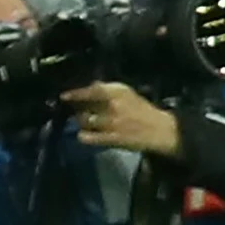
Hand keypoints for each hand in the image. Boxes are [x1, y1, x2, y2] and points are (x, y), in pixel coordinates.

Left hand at [64, 80, 183, 154]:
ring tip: (82, 122)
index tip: (64, 96)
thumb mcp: (127, 93)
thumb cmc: (142, 110)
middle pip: (85, 107)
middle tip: (76, 111)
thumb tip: (91, 85)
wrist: (159, 130)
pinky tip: (84, 135)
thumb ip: (108, 89)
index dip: (75, 93)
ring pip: (84, 122)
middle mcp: (112, 106)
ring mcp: (111, 123)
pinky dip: (84, 136)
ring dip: (81, 122)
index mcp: (118, 92)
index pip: (91, 90)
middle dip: (77, 109)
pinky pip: (89, 138)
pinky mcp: (112, 139)